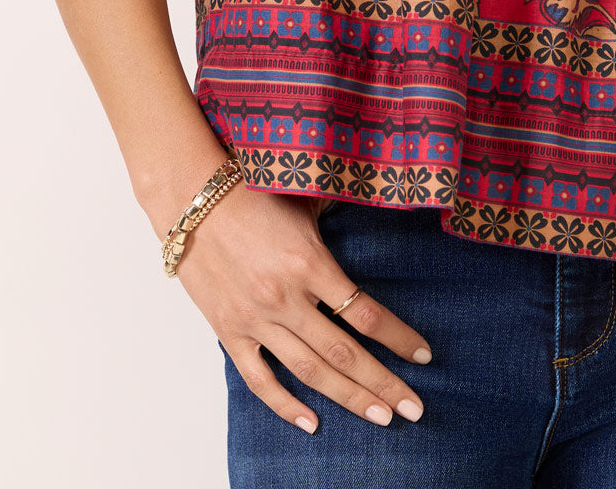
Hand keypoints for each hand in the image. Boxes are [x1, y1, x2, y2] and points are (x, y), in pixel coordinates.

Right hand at [173, 184, 431, 433]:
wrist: (191, 199)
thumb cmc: (252, 191)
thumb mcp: (305, 200)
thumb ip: (338, 220)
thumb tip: (377, 208)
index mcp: (309, 262)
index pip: (365, 312)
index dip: (398, 337)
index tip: (424, 355)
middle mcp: (285, 296)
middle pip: (344, 352)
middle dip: (384, 383)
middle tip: (415, 408)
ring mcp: (256, 318)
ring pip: (309, 371)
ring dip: (348, 398)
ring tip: (381, 417)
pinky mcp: (229, 331)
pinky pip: (259, 378)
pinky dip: (284, 404)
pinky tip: (311, 422)